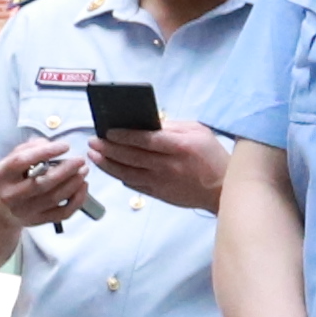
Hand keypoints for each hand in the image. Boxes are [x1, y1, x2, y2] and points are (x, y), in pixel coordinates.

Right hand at [0, 135, 93, 229]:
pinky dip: (76, 200)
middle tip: (80, 160)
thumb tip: (51, 145)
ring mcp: (25, 211)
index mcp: (3, 175)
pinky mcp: (38, 221)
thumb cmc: (12, 178)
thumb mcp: (12, 159)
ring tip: (83, 170)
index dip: (45, 152)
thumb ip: (30, 148)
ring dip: (73, 183)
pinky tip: (82, 187)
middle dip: (65, 170)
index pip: (22, 161)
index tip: (65, 146)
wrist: (1, 209)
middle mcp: (11, 195)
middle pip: (41, 183)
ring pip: (54, 198)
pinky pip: (62, 213)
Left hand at [88, 122, 235, 211]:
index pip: (145, 140)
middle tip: (93, 141)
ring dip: (108, 164)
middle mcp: (168, 166)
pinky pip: (133, 184)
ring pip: (127, 173)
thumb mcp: (198, 132)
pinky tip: (110, 168)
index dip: (123, 136)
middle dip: (108, 149)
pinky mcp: (159, 194)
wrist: (222, 189)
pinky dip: (120, 176)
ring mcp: (162, 182)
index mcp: (179, 147)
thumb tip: (146, 123)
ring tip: (95, 155)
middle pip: (131, 157)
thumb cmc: (212, 156)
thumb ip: (172, 127)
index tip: (107, 131)